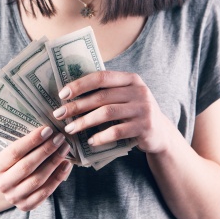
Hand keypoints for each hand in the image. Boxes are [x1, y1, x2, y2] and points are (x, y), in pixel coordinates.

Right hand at [0, 126, 71, 211]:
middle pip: (27, 166)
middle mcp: (2, 184)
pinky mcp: (26, 205)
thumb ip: (26, 145)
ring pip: (38, 179)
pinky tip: (66, 164)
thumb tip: (48, 131)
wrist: (6, 185)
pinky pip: (45, 192)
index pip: (14, 152)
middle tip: (59, 138)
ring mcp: (14, 197)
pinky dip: (58, 177)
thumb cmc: (13, 163)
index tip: (48, 129)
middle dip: (46, 150)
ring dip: (54, 162)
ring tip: (65, 148)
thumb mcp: (11, 153)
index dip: (32, 140)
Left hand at [53, 71, 172, 153]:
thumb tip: (70, 93)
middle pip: (101, 96)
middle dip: (77, 106)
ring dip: (85, 121)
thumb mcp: (125, 97)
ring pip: (107, 113)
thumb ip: (106, 91)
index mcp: (131, 79)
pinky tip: (90, 141)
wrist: (160, 133)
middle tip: (59, 114)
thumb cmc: (133, 113)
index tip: (62, 94)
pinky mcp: (145, 127)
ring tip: (70, 129)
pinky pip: (117, 131)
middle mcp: (139, 91)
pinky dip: (101, 136)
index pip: (101, 77)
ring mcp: (144, 109)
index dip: (80, 84)